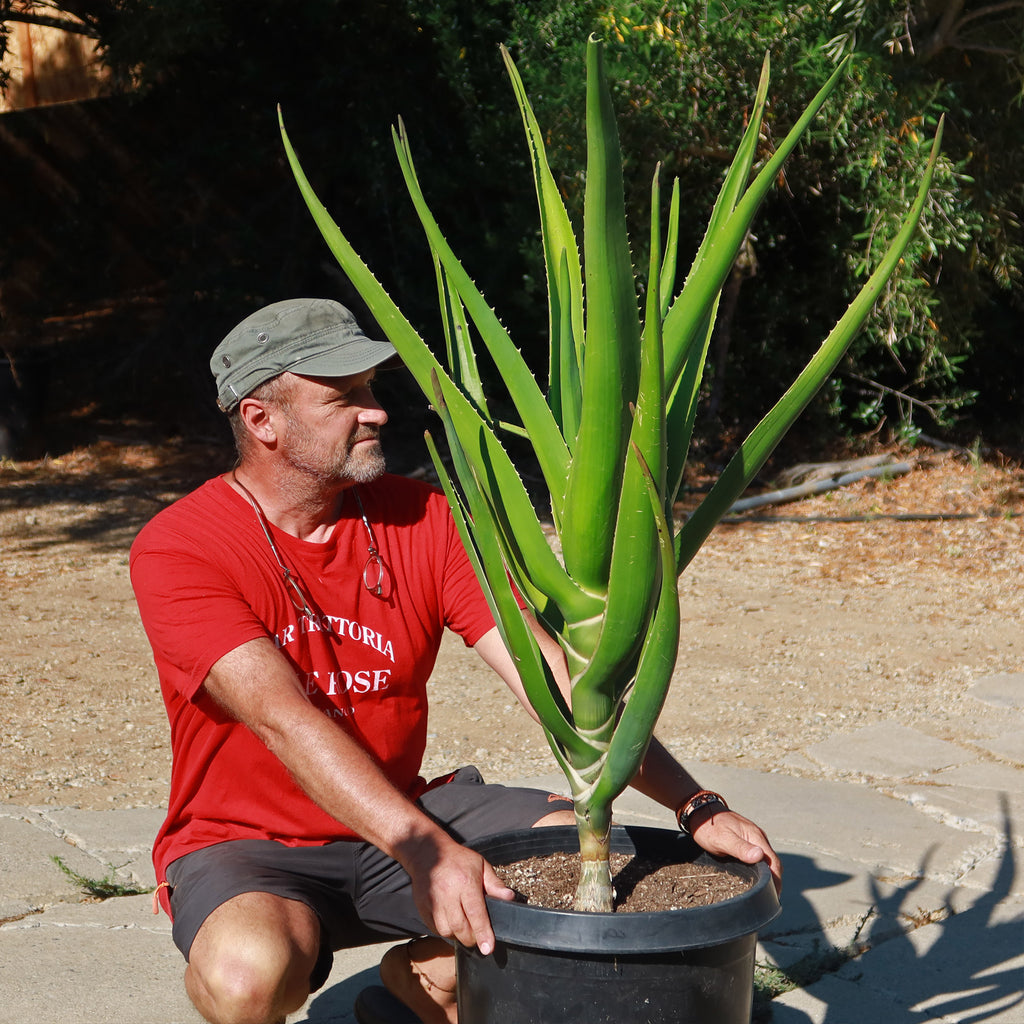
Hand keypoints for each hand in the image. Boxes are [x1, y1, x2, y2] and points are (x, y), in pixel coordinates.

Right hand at [403, 833, 514, 954]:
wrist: (428, 852)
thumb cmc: (458, 860)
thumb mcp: (480, 865)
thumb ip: (495, 884)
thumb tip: (509, 898)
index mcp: (465, 882)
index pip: (476, 913)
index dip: (483, 933)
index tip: (488, 948)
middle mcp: (448, 893)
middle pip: (460, 927)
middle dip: (471, 938)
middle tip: (478, 937)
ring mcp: (433, 901)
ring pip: (446, 931)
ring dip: (457, 935)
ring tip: (464, 927)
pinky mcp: (422, 907)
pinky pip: (434, 928)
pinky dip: (445, 931)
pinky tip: (451, 922)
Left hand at [690, 808, 782, 893]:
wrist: (699, 812)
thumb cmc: (709, 826)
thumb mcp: (723, 839)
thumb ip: (741, 848)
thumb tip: (760, 856)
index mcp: (755, 836)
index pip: (773, 862)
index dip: (776, 880)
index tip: (774, 896)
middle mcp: (757, 837)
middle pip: (772, 862)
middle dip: (774, 880)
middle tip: (768, 899)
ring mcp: (752, 839)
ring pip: (765, 860)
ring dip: (767, 875)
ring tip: (763, 892)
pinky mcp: (745, 841)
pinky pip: (757, 857)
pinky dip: (759, 869)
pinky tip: (754, 878)